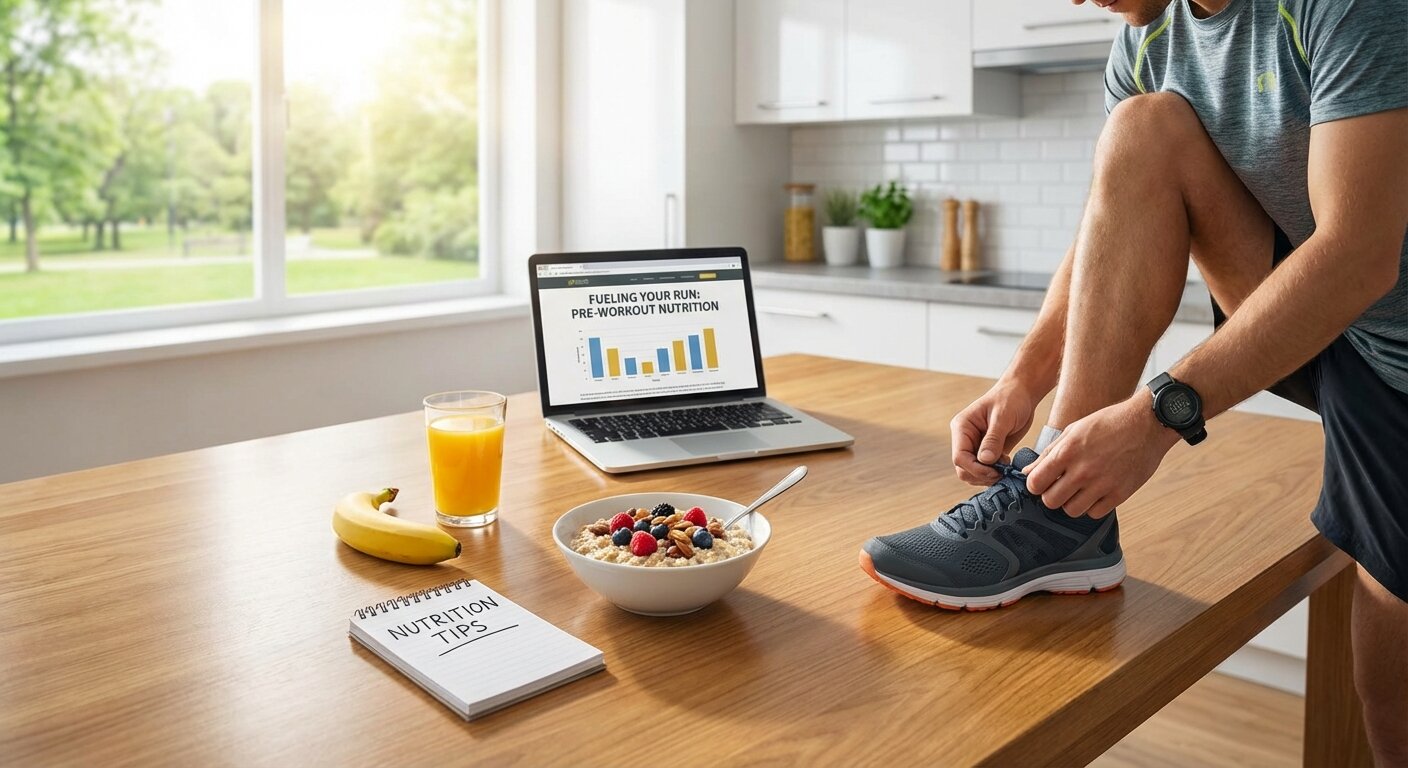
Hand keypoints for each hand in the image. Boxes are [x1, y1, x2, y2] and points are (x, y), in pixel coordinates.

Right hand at [950, 378, 1039, 485]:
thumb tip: (984, 460)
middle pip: (964, 469)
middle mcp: (965, 439)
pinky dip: (995, 473)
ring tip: (1005, 467)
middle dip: (981, 475)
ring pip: (973, 473)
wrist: (1022, 393)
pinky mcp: (987, 451)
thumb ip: (993, 439)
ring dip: (988, 476)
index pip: (959, 457)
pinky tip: (1007, 464)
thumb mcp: (1003, 417)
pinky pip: (985, 470)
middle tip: (1002, 472)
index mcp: (962, 427)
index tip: (995, 471)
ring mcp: (975, 446)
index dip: (975, 469)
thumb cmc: (1011, 398)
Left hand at [1024, 393, 1180, 517]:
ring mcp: (1102, 484)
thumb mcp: (1074, 429)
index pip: (1035, 483)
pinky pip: (1095, 513)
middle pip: (1051, 501)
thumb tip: (1028, 472)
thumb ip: (1050, 453)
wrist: (1148, 423)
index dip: (1035, 484)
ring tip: (1078, 490)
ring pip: (1071, 511)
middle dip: (1051, 495)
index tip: (1041, 482)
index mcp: (1068, 451)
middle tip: (1059, 487)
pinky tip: (1095, 493)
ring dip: (1071, 502)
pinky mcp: (1120, 494)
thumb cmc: (1111, 422)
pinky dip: (1092, 507)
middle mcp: (1083, 471)